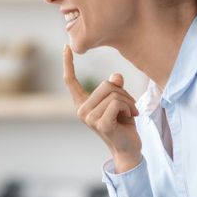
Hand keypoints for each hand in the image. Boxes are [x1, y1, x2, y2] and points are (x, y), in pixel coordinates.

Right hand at [63, 45, 141, 172]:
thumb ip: (115, 88)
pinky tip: (130, 118)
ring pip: (113, 94)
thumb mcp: (119, 101)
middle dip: (123, 93)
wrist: (129, 149)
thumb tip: (116, 77)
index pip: (70, 81)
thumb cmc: (123, 124)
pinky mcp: (100, 124)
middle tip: (129, 107)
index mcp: (82, 103)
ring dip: (128, 102)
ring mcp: (89, 118)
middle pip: (105, 85)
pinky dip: (128, 107)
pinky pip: (117, 103)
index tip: (66, 47)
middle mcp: (81, 110)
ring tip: (129, 114)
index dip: (68, 63)